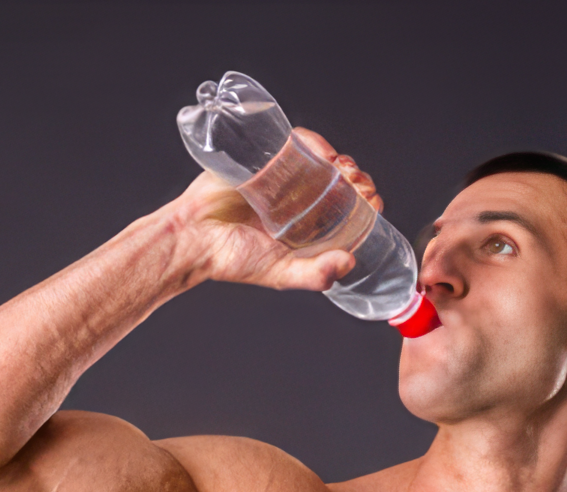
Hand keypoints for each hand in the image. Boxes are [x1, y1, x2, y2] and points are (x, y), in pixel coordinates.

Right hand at [171, 127, 384, 291]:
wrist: (193, 237)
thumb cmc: (232, 259)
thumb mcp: (281, 274)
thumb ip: (315, 275)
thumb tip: (350, 263)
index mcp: (305, 228)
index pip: (345, 212)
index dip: (365, 205)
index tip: (374, 202)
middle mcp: (296, 201)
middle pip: (339, 183)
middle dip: (358, 180)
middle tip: (361, 185)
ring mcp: (281, 178)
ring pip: (322, 160)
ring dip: (340, 160)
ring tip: (345, 169)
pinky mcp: (263, 158)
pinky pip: (294, 142)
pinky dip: (313, 141)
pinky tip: (324, 153)